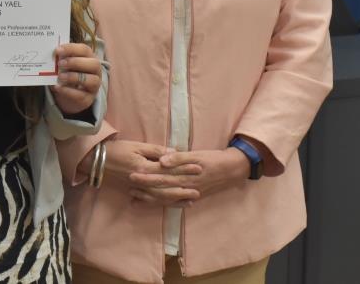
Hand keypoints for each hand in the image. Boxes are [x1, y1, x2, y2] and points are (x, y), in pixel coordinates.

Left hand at [50, 43, 102, 114]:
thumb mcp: (64, 65)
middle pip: (94, 64)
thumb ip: (60, 59)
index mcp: (89, 57)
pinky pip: (81, 95)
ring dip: (74, 77)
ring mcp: (94, 85)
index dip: (71, 49)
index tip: (57, 50)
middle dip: (76, 62)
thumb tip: (50, 54)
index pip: (84, 50)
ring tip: (60, 77)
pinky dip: (68, 91)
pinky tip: (58, 87)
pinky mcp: (88, 98)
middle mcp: (95, 71)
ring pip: (92, 80)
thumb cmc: (67, 73)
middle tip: (60, 63)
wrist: (68, 95)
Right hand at [93, 140, 201, 205]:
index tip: (198, 167)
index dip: (184, 168)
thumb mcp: (136, 145)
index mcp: (145, 168)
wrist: (95, 161)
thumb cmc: (116, 150)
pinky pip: (152, 201)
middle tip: (200, 188)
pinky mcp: (134, 193)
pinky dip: (164, 203)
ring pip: (161, 197)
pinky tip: (173, 204)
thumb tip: (174, 152)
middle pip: (168, 186)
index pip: (169, 169)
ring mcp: (139, 189)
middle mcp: (143, 181)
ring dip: (177, 199)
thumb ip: (155, 150)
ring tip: (191, 199)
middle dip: (185, 187)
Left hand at [129, 148, 246, 204]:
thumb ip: (178, 158)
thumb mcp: (197, 155)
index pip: (161, 177)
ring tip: (134, 198)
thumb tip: (161, 161)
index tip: (132, 175)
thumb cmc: (213, 159)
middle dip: (144, 189)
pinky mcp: (192, 197)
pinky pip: (174, 202)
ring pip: (166, 199)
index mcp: (184, 175)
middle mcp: (185, 188)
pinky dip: (162, 204)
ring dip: (150, 199)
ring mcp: (188, 194)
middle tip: (128, 187)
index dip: (146, 177)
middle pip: (161, 190)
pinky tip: (151, 204)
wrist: (232, 169)